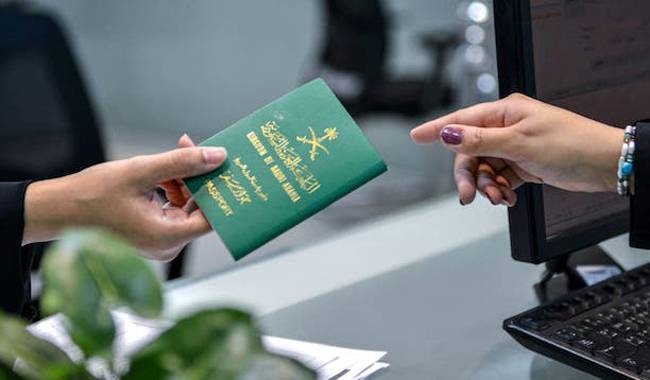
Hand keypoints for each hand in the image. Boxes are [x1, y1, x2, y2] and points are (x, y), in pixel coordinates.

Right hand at [23, 136, 225, 260]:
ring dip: (184, 180)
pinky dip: (171, 188)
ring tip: (175, 155)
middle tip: (195, 150)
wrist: (58, 210)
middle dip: (198, 178)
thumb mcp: (141, 172)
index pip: (212, 217)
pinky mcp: (152, 233)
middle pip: (199, 209)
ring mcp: (160, 240)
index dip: (219, 191)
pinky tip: (163, 171)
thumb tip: (217, 156)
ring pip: (186, 206)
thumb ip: (182, 163)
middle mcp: (167, 244)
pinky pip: (172, 209)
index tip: (225, 168)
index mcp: (167, 237)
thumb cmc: (91, 196)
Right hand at [410, 93, 623, 205]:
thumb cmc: (570, 144)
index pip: (462, 119)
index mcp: (504, 112)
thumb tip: (448, 133)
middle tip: (469, 195)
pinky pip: (499, 178)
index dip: (438, 129)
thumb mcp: (519, 142)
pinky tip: (509, 197)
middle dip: (469, 175)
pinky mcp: (523, 164)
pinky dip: (500, 190)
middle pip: (470, 152)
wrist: (603, 164)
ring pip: (484, 169)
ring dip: (488, 186)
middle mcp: (506, 127)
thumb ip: (479, 140)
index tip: (415, 136)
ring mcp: (514, 146)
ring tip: (501, 197)